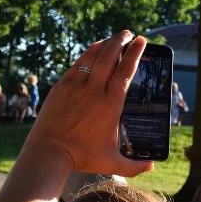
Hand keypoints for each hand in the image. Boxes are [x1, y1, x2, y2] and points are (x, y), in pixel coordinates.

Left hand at [23, 30, 152, 177]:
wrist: (49, 153)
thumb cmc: (82, 158)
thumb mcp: (112, 163)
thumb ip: (134, 166)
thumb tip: (152, 167)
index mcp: (110, 104)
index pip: (126, 71)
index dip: (135, 53)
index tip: (142, 41)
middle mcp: (94, 90)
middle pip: (110, 56)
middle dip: (121, 41)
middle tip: (129, 34)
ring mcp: (76, 85)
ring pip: (94, 56)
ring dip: (106, 44)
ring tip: (115, 38)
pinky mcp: (61, 86)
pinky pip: (78, 63)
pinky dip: (88, 52)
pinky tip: (95, 48)